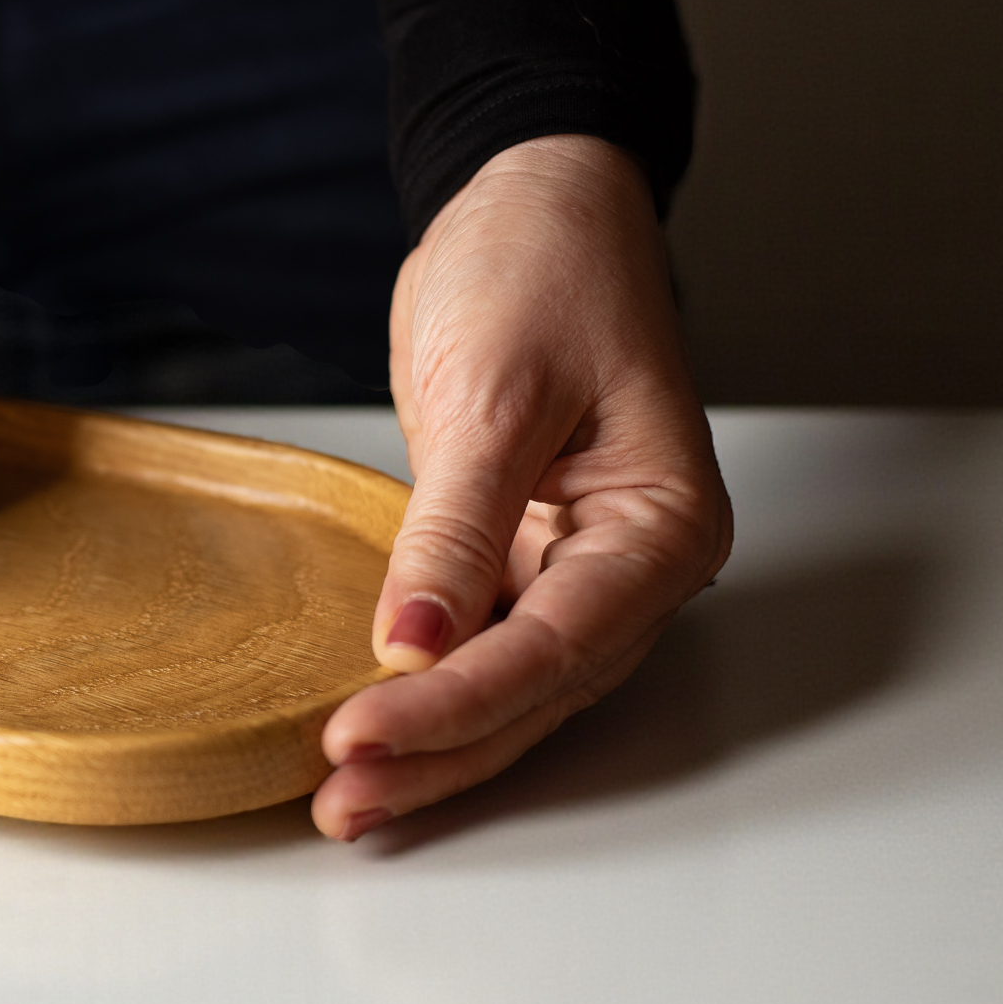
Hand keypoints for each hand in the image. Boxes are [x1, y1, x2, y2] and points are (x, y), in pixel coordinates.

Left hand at [311, 135, 732, 839]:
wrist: (529, 201)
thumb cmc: (543, 266)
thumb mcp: (495, 392)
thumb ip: (455, 526)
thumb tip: (410, 643)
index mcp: (661, 523)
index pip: (556, 643)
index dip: (456, 701)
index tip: (363, 734)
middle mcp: (630, 563)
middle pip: (536, 691)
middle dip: (439, 753)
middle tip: (341, 803)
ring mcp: (574, 566)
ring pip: (506, 686)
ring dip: (430, 743)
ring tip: (344, 798)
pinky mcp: (516, 554)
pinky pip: (476, 643)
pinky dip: (424, 688)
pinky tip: (370, 729)